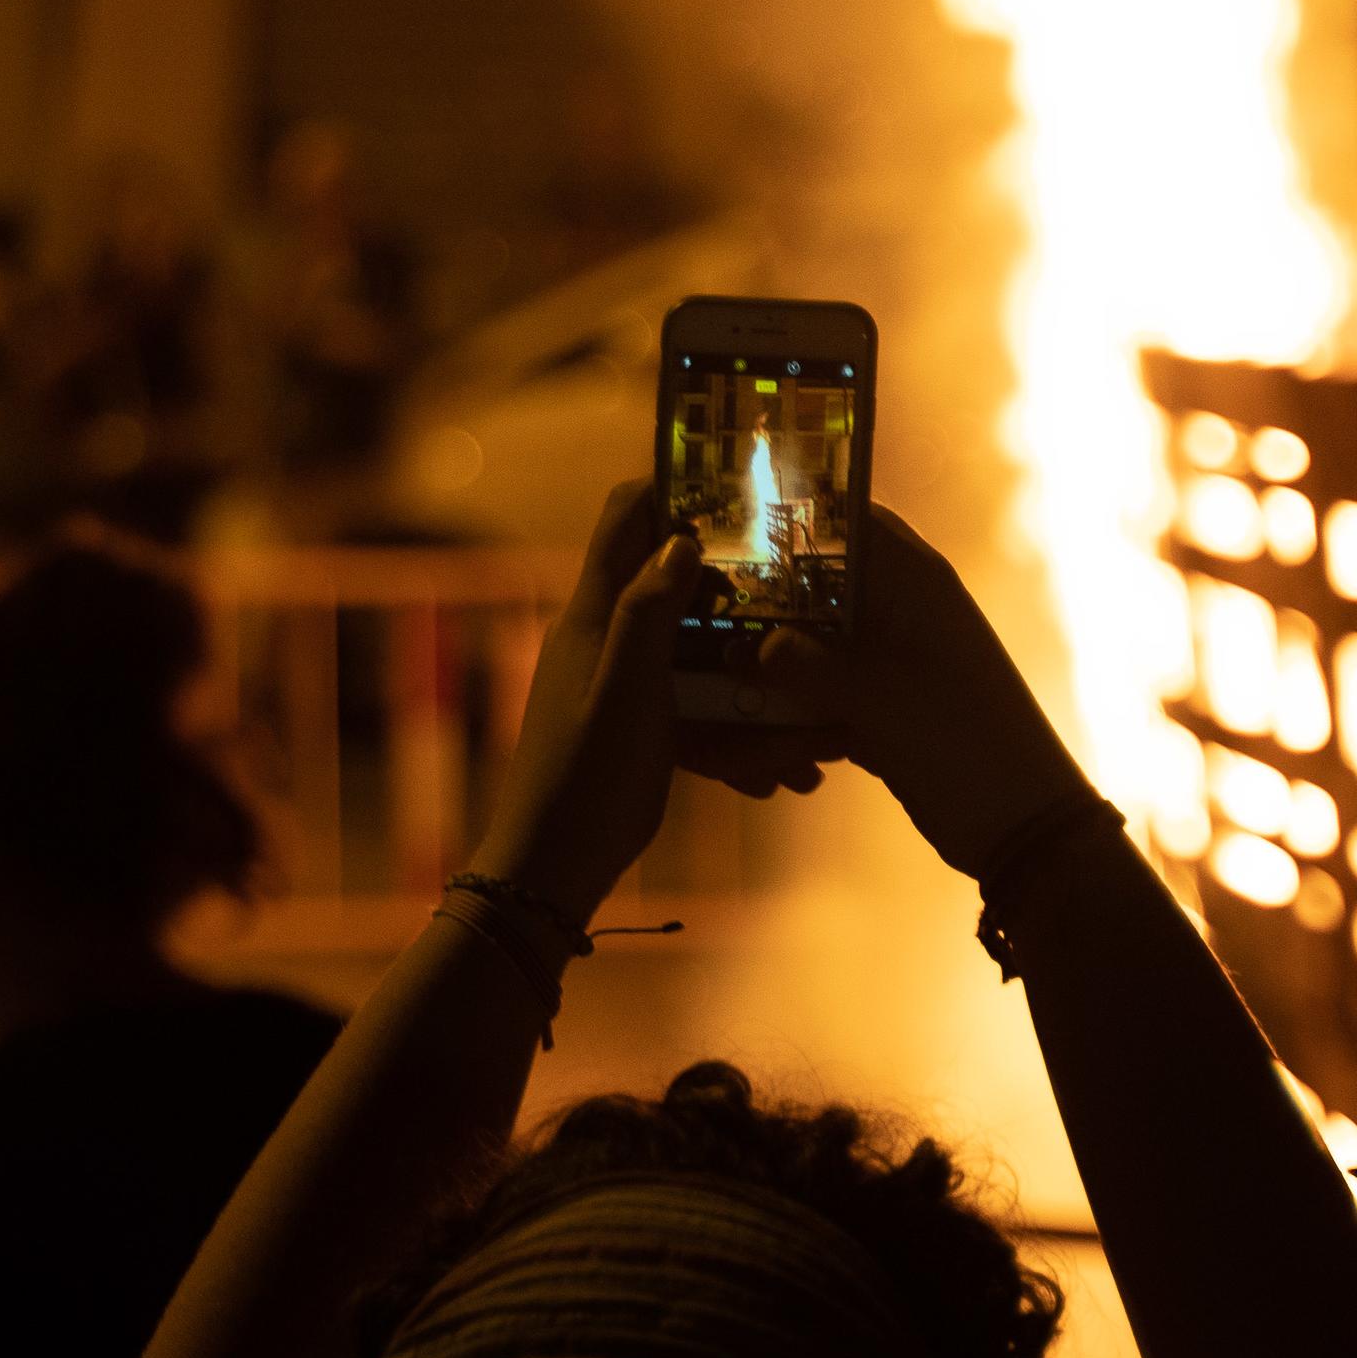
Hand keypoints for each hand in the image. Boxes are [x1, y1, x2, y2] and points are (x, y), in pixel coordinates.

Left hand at [469, 481, 832, 924]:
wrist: (549, 872)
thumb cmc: (585, 783)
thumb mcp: (625, 693)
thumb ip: (648, 613)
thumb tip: (682, 537)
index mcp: (592, 614)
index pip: (626, 514)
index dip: (676, 485)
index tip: (743, 486)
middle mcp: (601, 634)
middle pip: (672, 574)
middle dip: (736, 580)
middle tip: (802, 584)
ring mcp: (616, 678)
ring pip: (694, 646)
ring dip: (746, 662)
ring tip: (807, 704)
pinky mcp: (632, 721)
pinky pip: (694, 702)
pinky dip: (734, 723)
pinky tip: (776, 769)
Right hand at [757, 502, 1086, 877]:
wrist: (1020, 824)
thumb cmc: (958, 740)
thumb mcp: (873, 699)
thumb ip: (800, 667)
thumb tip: (737, 648)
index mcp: (912, 581)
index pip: (846, 517)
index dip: (788, 515)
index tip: (723, 529)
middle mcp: (900, 608)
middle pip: (815, 585)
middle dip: (763, 609)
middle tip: (706, 623)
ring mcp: (891, 658)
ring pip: (812, 644)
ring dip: (774, 672)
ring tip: (726, 696)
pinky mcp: (882, 703)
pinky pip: (822, 691)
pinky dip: (794, 711)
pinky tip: (759, 740)